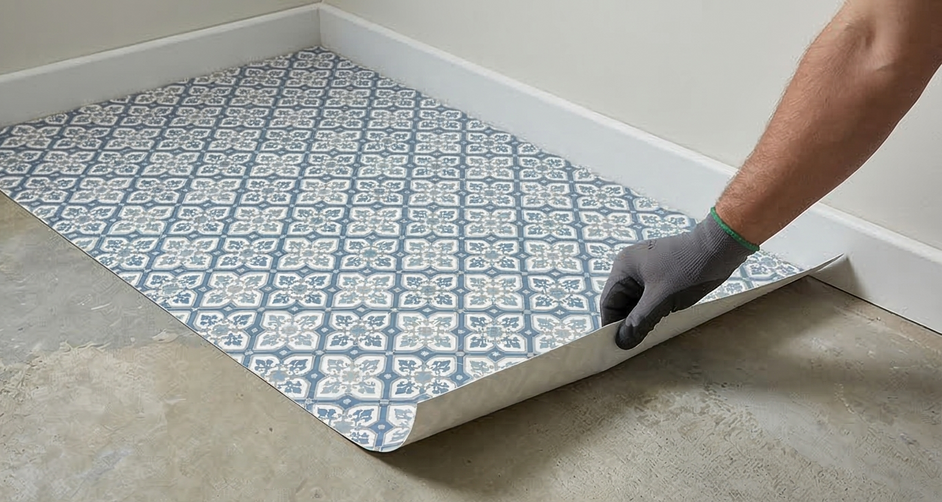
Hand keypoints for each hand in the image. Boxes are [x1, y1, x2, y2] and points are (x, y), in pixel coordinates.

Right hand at [600, 213, 754, 349]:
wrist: (720, 249)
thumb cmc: (688, 270)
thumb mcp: (661, 300)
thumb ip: (639, 322)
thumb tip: (622, 343)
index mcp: (623, 267)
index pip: (608, 302)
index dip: (611, 324)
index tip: (617, 346)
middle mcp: (630, 265)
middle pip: (621, 301)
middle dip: (628, 321)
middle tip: (634, 344)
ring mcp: (646, 267)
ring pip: (636, 300)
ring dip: (641, 316)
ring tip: (648, 335)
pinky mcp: (661, 271)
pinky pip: (649, 295)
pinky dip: (652, 308)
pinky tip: (660, 321)